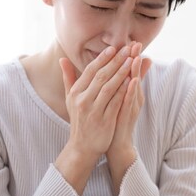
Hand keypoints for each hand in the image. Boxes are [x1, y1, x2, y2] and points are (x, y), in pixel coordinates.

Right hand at [59, 45, 133, 161]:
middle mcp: (82, 100)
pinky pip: (116, 102)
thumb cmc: (79, 119)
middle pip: (101, 76)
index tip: (114, 48)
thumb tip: (62, 58)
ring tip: (132, 60)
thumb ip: (68, 78)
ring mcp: (93, 111)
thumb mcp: (70, 99)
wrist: (82, 147)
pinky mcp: (104, 121)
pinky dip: (124, 90)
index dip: (103, 58)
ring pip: (109, 87)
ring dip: (122, 72)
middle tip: (127, 49)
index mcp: (75, 93)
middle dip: (115, 61)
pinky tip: (133, 80)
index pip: (90, 71)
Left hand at [108, 42, 151, 154]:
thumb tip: (125, 70)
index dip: (134, 57)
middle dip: (136, 59)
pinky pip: (129, 102)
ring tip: (136, 57)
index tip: (134, 42)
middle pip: (135, 76)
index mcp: (129, 92)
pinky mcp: (127, 116)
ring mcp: (131, 107)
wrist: (115, 143)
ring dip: (135, 72)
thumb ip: (124, 84)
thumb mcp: (121, 99)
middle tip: (138, 44)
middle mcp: (133, 98)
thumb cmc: (116, 118)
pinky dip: (131, 91)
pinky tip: (132, 82)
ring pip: (134, 87)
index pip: (132, 71)